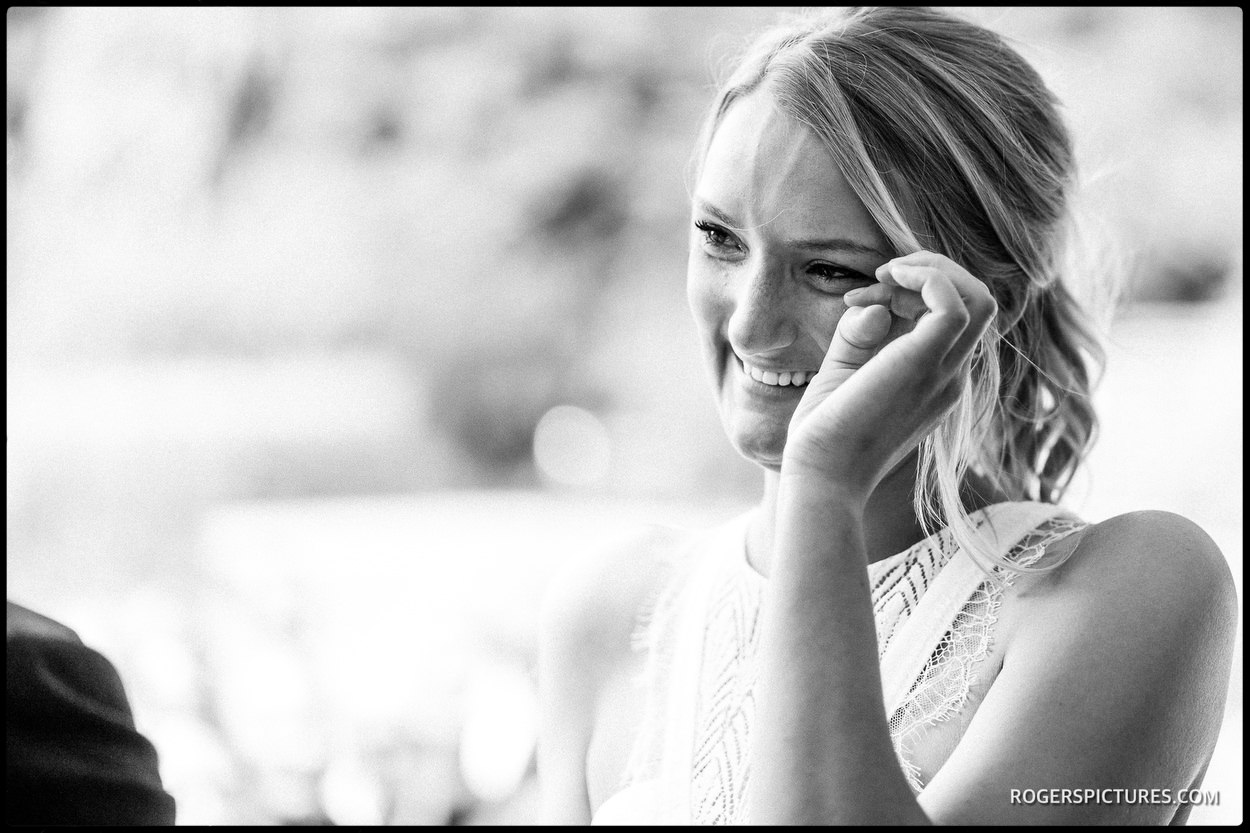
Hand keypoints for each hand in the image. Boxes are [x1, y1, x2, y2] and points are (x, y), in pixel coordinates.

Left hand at [782, 250, 995, 495]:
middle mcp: (948, 377)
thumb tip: (871, 305)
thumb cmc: (825, 436)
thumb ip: (857, 335)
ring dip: (932, 270)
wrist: (822, 477)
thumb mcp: (841, 373)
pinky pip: (953, 305)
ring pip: (977, 298)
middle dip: (930, 272)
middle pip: (976, 301)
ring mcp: (941, 373)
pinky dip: (927, 278)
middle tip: (876, 279)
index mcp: (934, 380)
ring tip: (885, 275)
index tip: (857, 297)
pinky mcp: (923, 365)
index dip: (910, 289)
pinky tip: (887, 280)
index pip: (950, 316)